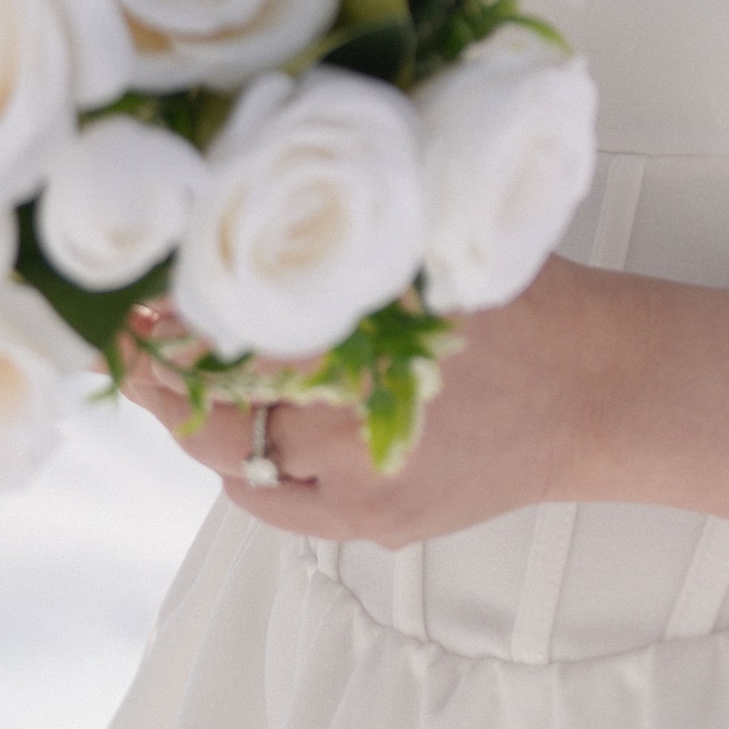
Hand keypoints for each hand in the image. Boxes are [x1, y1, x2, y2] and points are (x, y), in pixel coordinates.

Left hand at [116, 255, 618, 546]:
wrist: (599, 389)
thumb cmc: (527, 304)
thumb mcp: (437, 245)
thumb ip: (359, 238)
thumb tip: (259, 201)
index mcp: (366, 341)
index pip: (230, 336)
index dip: (171, 320)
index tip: (133, 297)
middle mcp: (354, 424)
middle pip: (216, 412)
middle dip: (163, 376)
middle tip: (128, 342)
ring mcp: (363, 488)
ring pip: (239, 463)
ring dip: (199, 422)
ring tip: (169, 381)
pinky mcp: (378, 527)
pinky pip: (280, 507)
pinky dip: (247, 472)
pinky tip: (236, 438)